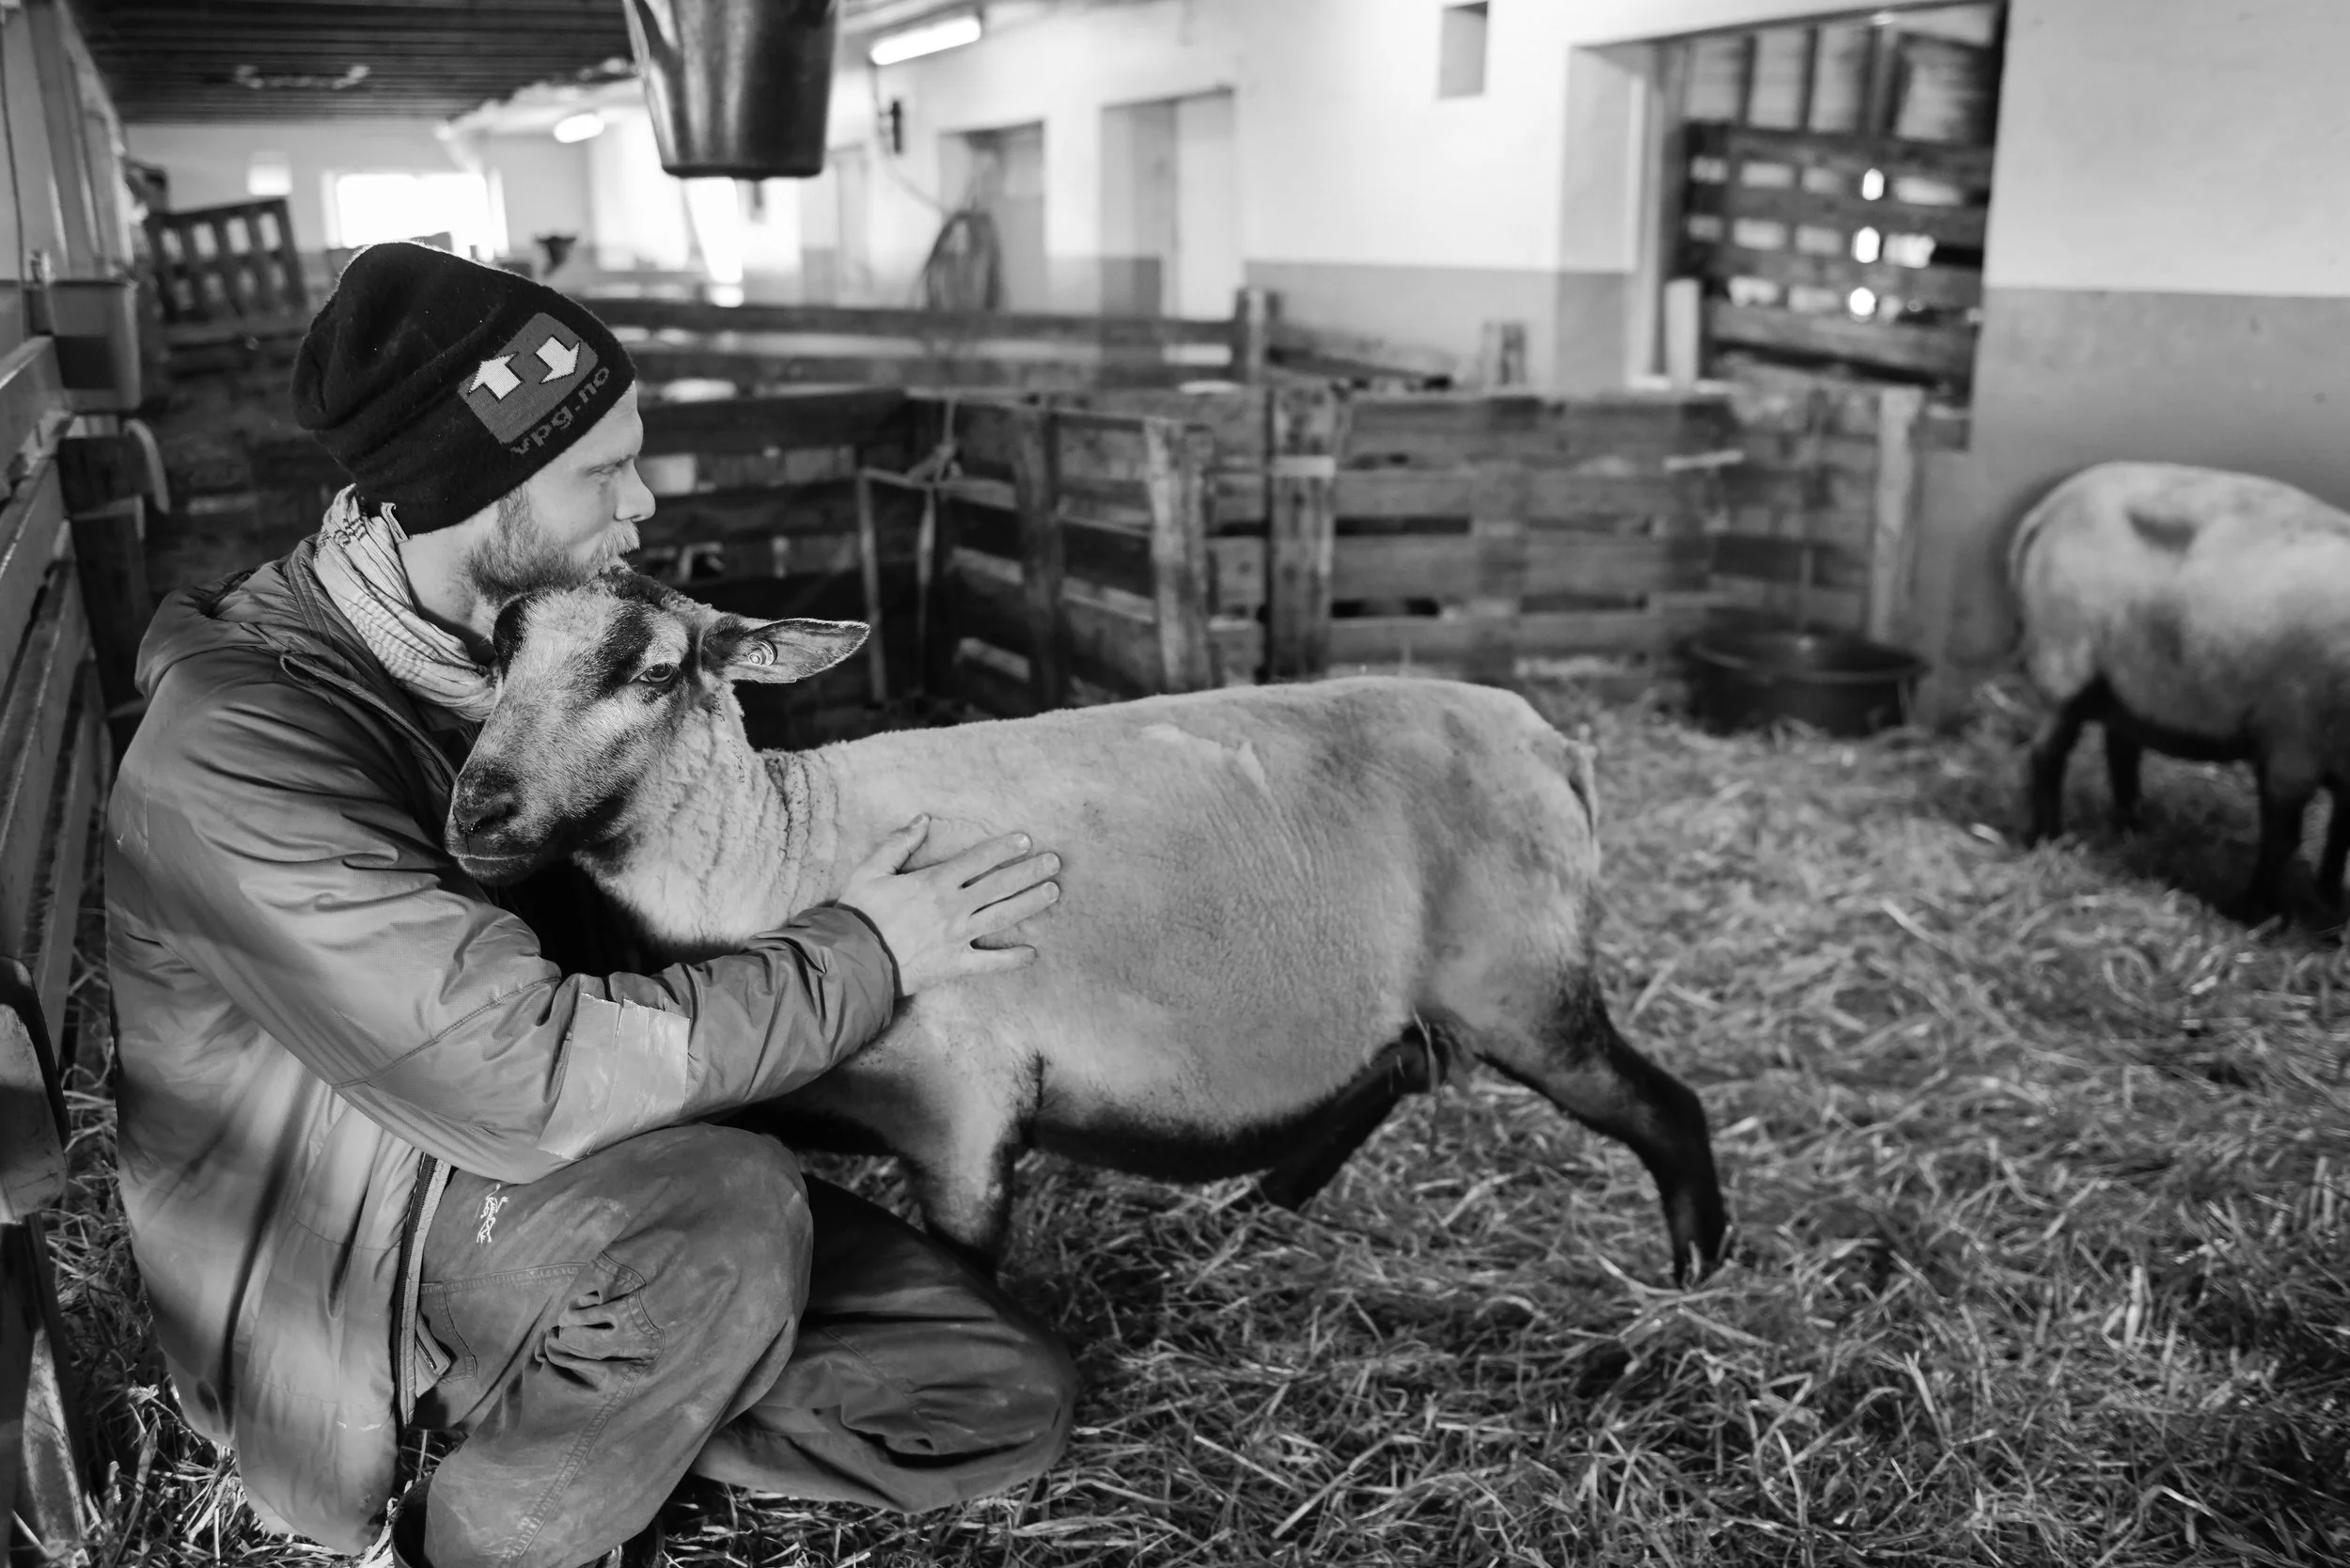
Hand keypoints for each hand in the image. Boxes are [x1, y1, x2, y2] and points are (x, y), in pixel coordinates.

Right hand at [837, 816, 1059, 994]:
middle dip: (1029, 871)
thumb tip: (922, 819)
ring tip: (1053, 892)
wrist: (851, 962)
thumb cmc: (859, 914)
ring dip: (1030, 904)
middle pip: (999, 885)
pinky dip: (1011, 959)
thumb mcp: (870, 871)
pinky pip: (989, 962)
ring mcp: (956, 937)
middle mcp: (952, 908)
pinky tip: (1033, 953)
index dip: (1003, 849)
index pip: (977, 860)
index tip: (1025, 840)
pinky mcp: (954, 965)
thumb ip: (898, 844)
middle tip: (1055, 862)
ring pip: (1002, 917)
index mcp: (934, 883)